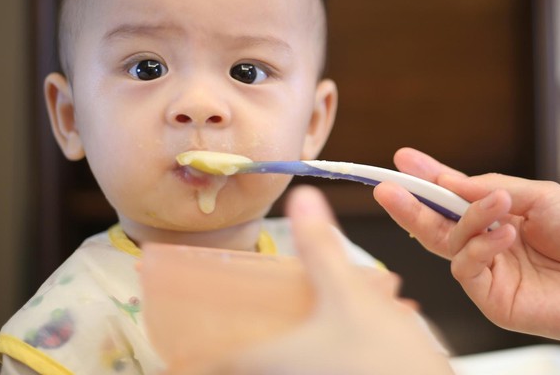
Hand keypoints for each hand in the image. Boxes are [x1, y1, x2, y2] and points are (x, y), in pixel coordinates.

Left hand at [175, 184, 453, 374]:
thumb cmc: (384, 363)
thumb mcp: (348, 293)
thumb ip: (320, 248)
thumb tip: (304, 201)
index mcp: (265, 360)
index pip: (202, 367)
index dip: (186, 356)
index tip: (176, 344)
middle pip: (235, 365)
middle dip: (227, 347)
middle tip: (225, 326)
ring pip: (270, 366)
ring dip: (265, 349)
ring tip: (277, 325)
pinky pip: (301, 368)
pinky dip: (298, 355)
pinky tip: (319, 340)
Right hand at [373, 148, 559, 344]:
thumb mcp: (539, 196)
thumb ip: (490, 190)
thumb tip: (448, 180)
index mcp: (501, 218)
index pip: (454, 199)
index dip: (428, 180)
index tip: (403, 160)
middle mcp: (490, 246)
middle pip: (437, 227)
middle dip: (411, 205)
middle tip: (387, 188)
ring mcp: (491, 275)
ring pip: (450, 245)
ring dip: (466, 220)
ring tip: (496, 206)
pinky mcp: (494, 301)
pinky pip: (466, 270)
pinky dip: (479, 248)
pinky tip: (505, 235)